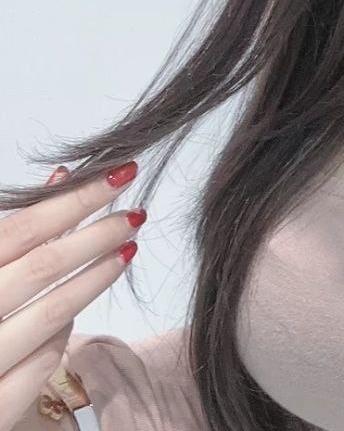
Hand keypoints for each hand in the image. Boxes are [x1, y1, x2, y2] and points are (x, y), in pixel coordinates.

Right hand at [0, 162, 145, 430]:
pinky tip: (81, 308)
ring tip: (127, 250)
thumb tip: (62, 178)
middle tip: (136, 214)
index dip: (74, 199)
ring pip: (52, 313)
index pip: (22, 230)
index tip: (120, 174)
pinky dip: (64, 330)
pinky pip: (43, 360)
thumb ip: (15, 231)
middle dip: (96, 235)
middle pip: (42, 268)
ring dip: (97, 277)